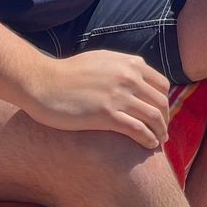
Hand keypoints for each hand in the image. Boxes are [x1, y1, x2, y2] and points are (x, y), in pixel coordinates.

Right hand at [23, 50, 171, 147]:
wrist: (41, 82)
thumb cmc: (67, 73)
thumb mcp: (101, 60)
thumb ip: (122, 66)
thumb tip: (137, 73)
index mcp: (130, 64)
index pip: (162, 86)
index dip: (164, 103)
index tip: (161, 115)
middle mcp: (129, 77)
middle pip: (161, 103)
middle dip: (165, 120)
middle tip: (162, 133)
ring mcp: (119, 95)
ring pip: (154, 117)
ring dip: (160, 132)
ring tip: (158, 142)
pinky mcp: (106, 114)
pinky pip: (138, 129)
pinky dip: (148, 139)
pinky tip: (149, 146)